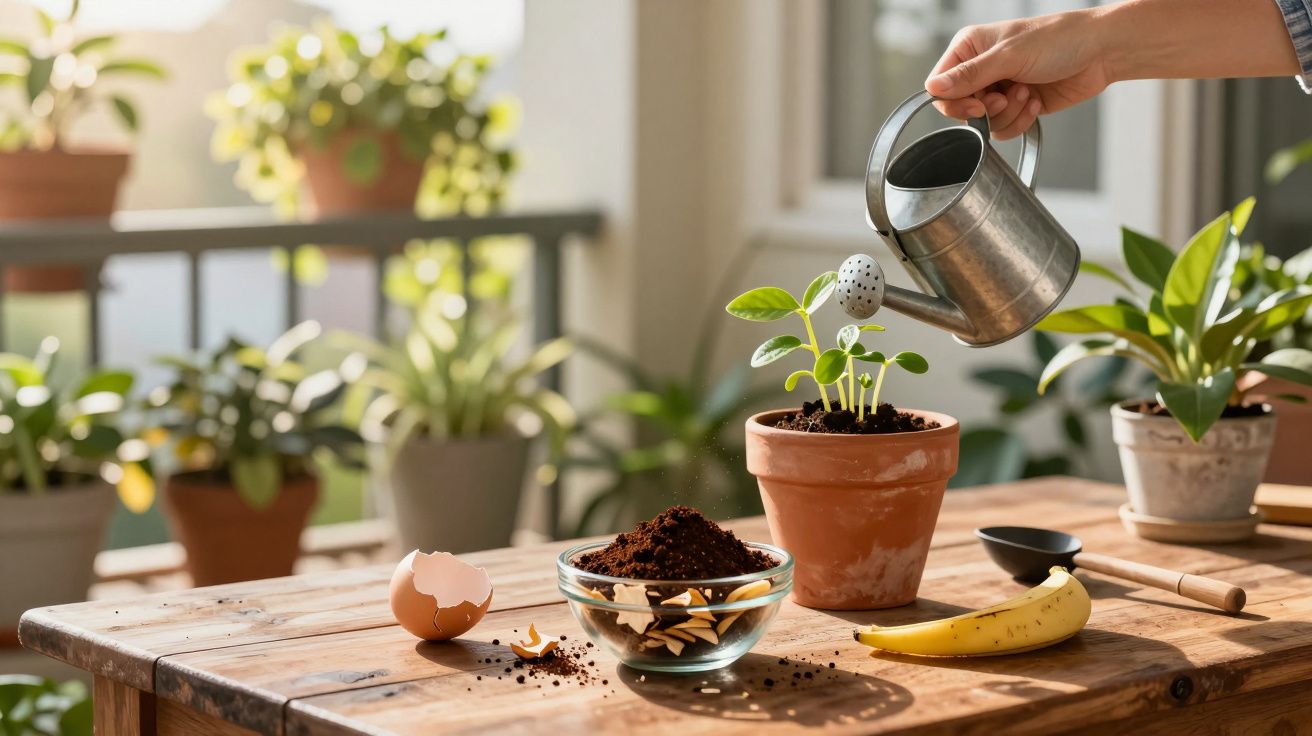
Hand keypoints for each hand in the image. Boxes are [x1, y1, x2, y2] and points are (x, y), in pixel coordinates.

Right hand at [925, 11, 1112, 139]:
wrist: (1101, 52)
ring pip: (984, 122)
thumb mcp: (1009, 56)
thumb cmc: (1060, 40)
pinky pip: (1004, 127)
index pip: (940, 86)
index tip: (977, 106)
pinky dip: (1020, 120)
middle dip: (987, 109)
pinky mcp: (1017, 105)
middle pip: (962, 108)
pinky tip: (1035, 101)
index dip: (954, 103)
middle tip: (1006, 97)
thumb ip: (969, 76)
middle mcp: (981, 69)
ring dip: (1007, 114)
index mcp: (970, 48)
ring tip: (1027, 93)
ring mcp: (999, 88)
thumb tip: (932, 88)